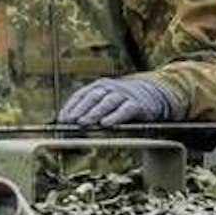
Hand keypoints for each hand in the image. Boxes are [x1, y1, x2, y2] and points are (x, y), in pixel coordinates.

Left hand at [57, 76, 178, 125]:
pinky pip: (126, 110)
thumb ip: (90, 112)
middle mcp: (111, 88)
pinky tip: (106, 124)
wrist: (154, 96)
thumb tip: (69, 127)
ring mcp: (125, 95)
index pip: (81, 95)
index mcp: (99, 86)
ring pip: (108, 102)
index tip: (61, 120)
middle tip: (70, 121)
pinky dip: (115, 116)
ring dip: (94, 113)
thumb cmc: (122, 104)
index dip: (71, 107)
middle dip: (80, 110)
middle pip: (93, 97)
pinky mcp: (138, 104)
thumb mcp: (105, 104)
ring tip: (83, 123)